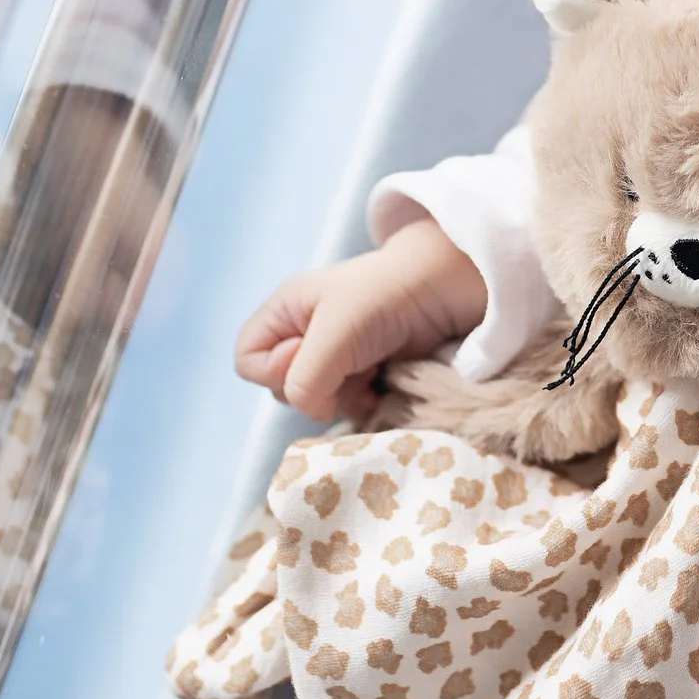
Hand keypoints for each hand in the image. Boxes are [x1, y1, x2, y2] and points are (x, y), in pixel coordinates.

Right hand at [234, 215, 489, 422]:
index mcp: (287, 311)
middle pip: (283, 387)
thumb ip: (305, 381)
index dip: (273, 368)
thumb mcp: (334, 334)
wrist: (450, 288)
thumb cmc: (386, 297)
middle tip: (350, 363)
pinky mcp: (370, 373)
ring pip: (318, 402)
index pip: (248, 359)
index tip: (307, 353)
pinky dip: (367, 401)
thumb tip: (314, 410)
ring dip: (346, 395)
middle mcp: (308, 333)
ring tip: (375, 370)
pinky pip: (350, 406)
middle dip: (315, 385)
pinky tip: (388, 382)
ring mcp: (340, 355)